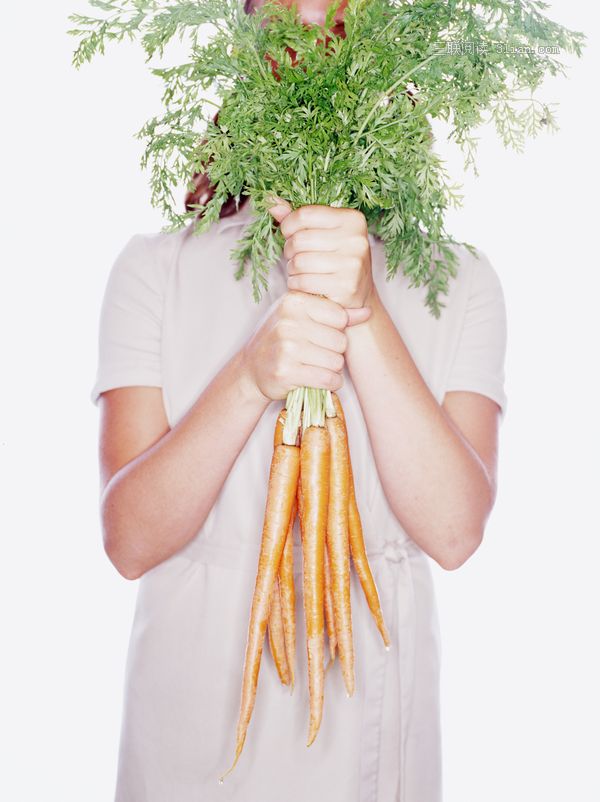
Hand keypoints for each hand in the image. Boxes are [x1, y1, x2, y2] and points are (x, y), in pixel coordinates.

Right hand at [240, 291, 369, 401]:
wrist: (251, 369)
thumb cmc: (281, 339)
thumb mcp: (303, 318)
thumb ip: (335, 314)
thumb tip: (367, 311)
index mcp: (294, 301)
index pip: (340, 316)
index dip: (336, 329)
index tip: (320, 334)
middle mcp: (288, 322)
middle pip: (340, 341)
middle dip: (334, 352)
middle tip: (316, 354)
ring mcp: (286, 348)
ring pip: (336, 362)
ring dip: (332, 370)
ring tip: (315, 366)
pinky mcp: (286, 372)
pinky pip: (328, 379)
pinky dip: (329, 384)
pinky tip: (318, 380)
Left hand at [268, 199, 374, 308]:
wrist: (358, 296)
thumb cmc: (336, 261)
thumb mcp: (323, 234)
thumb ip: (299, 218)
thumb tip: (271, 201)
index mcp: (352, 219)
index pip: (304, 215)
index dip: (288, 225)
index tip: (289, 234)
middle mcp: (355, 239)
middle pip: (300, 240)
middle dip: (290, 250)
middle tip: (296, 257)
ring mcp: (352, 264)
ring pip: (300, 262)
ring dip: (292, 269)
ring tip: (300, 271)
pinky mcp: (345, 286)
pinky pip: (304, 282)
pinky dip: (297, 285)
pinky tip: (303, 285)